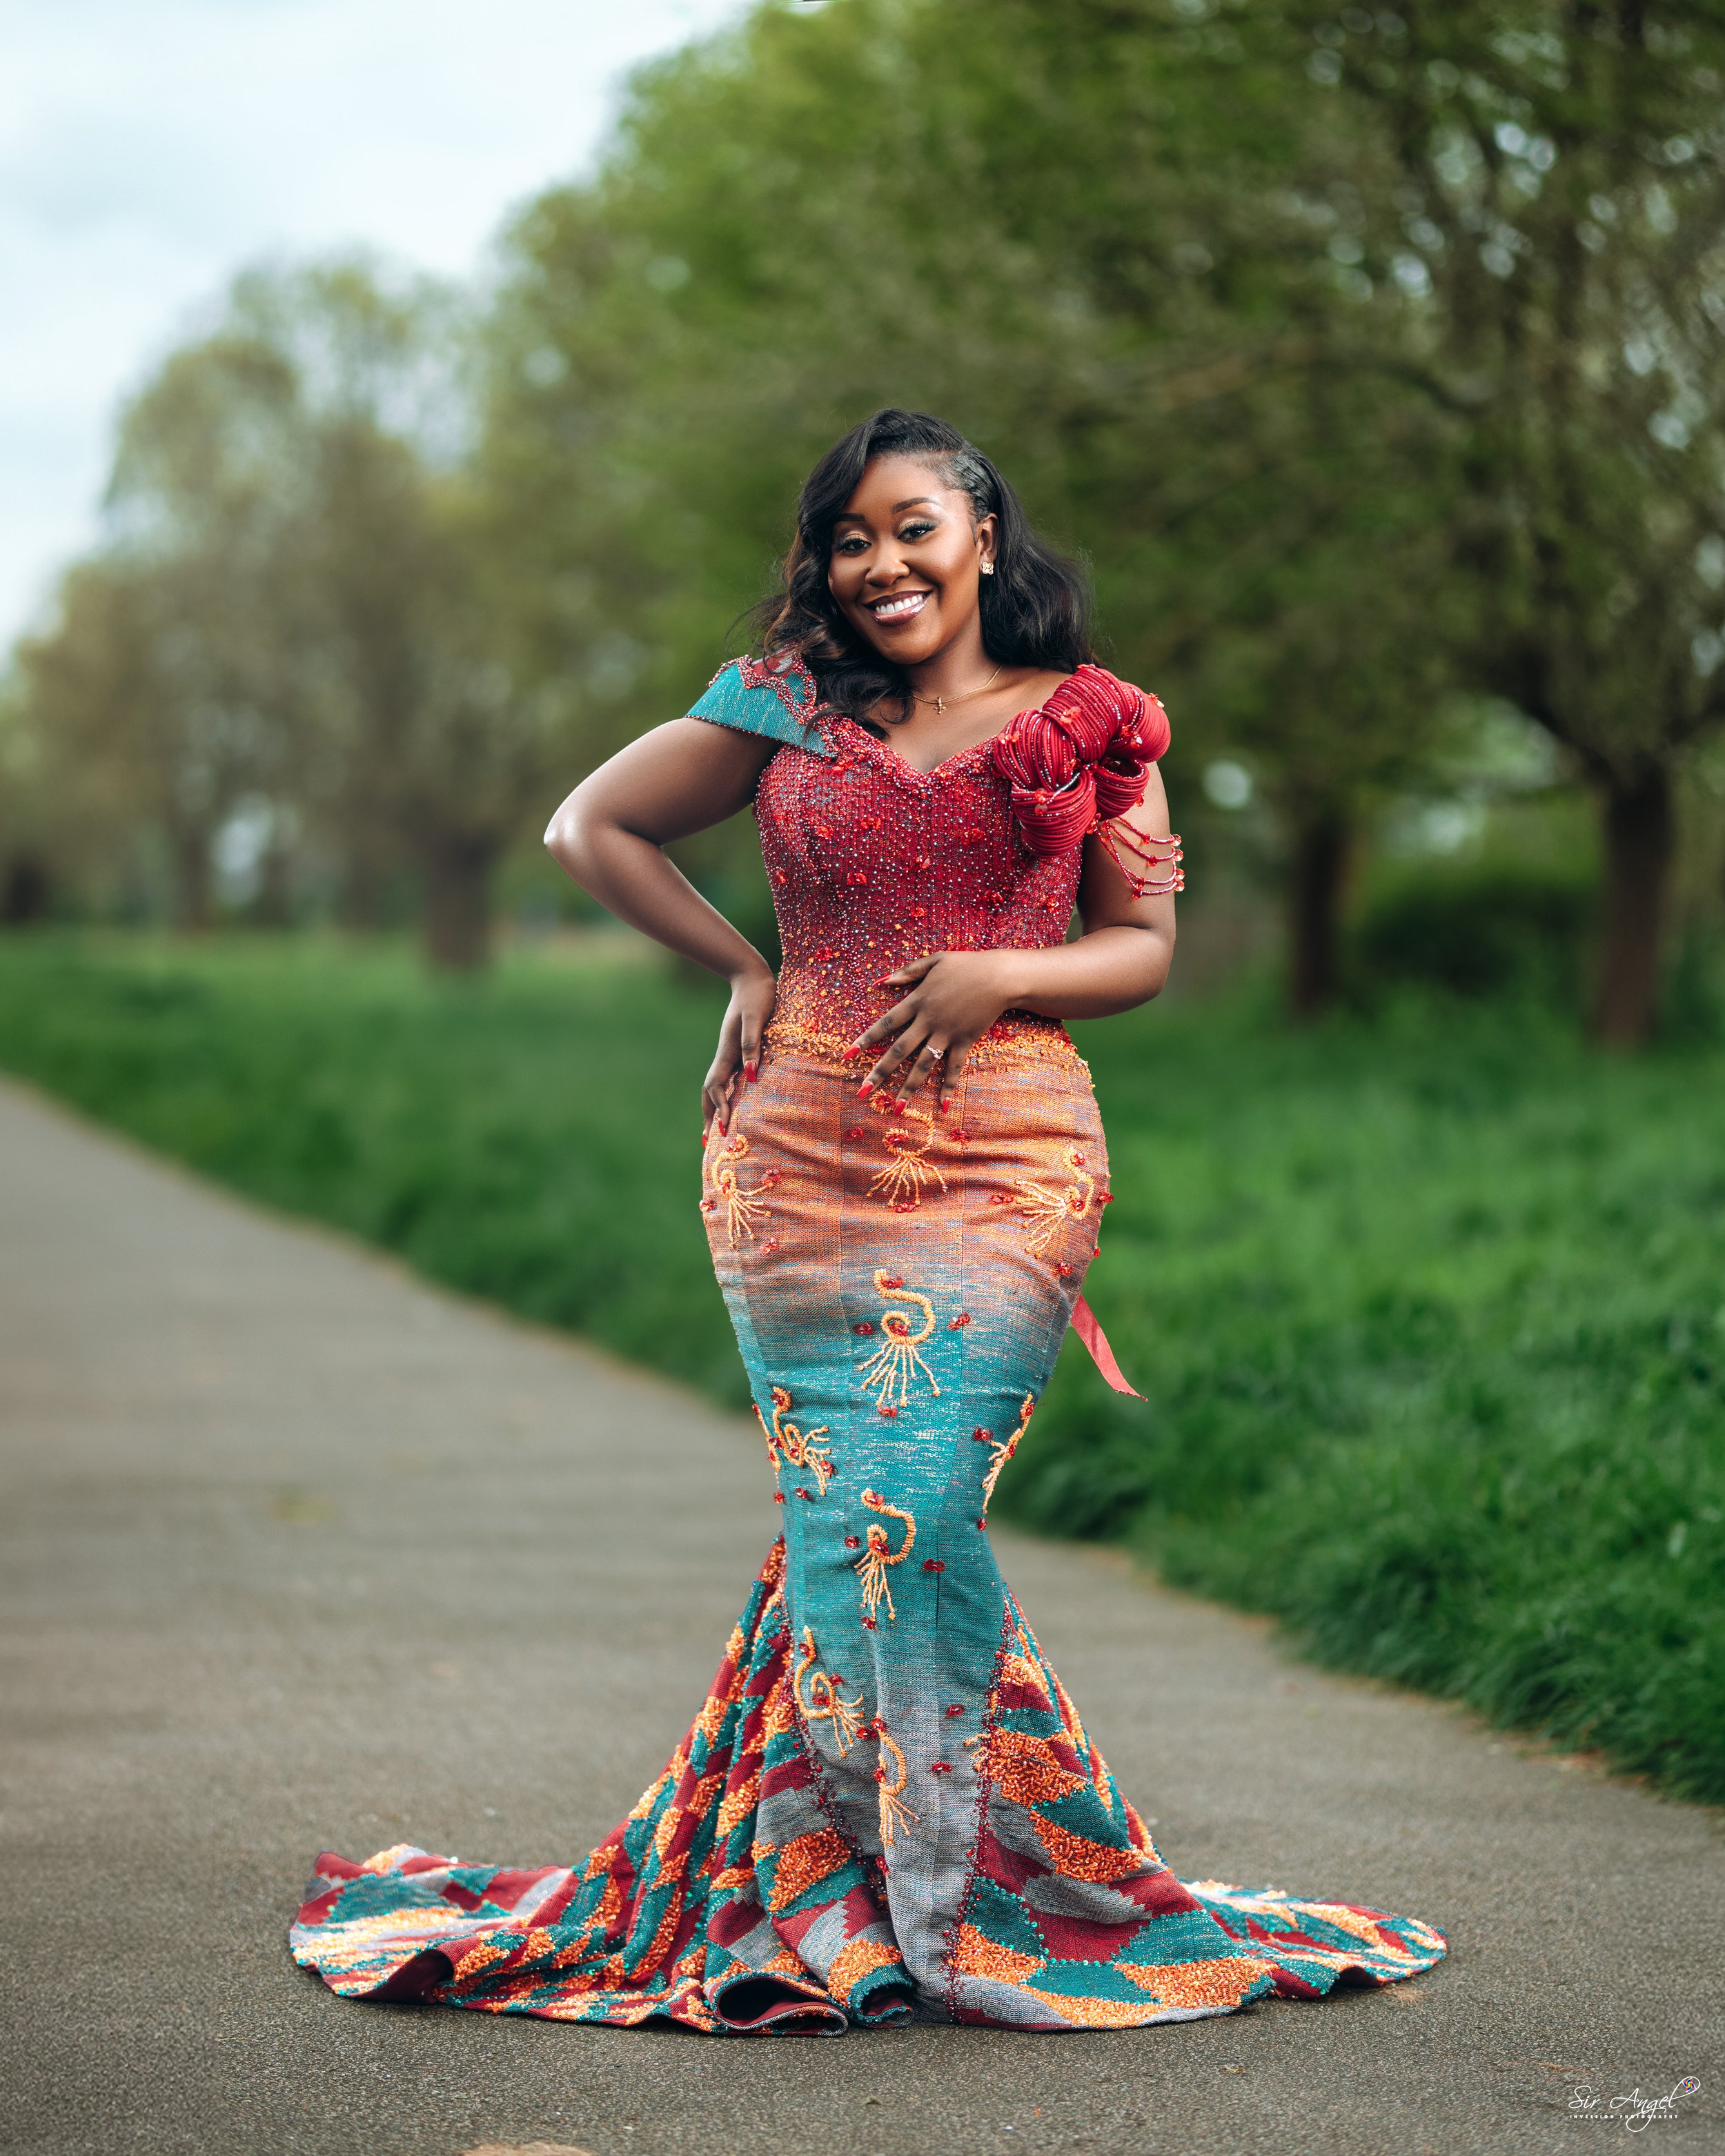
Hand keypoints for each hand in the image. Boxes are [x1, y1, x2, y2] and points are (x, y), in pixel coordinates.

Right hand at [702, 966, 776, 1133]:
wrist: (752, 977)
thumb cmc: (758, 996)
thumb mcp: (756, 1019)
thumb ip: (752, 1045)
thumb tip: (750, 1075)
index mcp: (727, 1052)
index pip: (716, 1086)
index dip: (719, 1108)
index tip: (724, 1128)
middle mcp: (725, 1056)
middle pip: (710, 1092)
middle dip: (708, 1116)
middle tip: (709, 1142)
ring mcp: (729, 1053)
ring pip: (716, 1086)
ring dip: (713, 1108)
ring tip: (714, 1130)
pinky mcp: (737, 1050)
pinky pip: (727, 1079)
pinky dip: (724, 1095)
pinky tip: (732, 1101)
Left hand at [846, 949, 1019, 1111]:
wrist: (1000, 976)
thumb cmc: (967, 965)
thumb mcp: (934, 960)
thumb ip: (907, 972)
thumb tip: (880, 981)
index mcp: (917, 1000)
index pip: (885, 1024)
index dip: (865, 1040)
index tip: (847, 1057)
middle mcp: (928, 1021)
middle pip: (899, 1050)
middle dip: (879, 1073)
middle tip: (862, 1092)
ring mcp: (947, 1033)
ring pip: (923, 1065)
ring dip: (909, 1087)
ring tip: (896, 1108)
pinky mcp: (965, 1041)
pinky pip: (954, 1068)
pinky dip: (948, 1087)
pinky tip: (942, 1106)